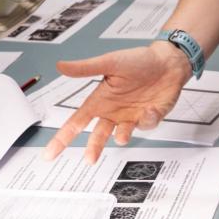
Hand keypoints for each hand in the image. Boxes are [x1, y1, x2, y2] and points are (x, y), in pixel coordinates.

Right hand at [44, 42, 192, 163]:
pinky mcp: (149, 118)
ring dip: (121, 137)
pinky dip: (148, 119)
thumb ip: (86, 68)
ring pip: (121, 135)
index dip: (62, 138)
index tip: (49, 153)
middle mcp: (113, 112)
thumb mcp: (110, 62)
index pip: (76, 122)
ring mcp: (131, 117)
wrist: (168, 61)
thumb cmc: (139, 60)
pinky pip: (146, 125)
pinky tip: (151, 107)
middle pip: (98, 135)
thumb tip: (61, 66)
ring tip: (121, 136)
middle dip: (93, 147)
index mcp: (100, 100)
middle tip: (89, 159)